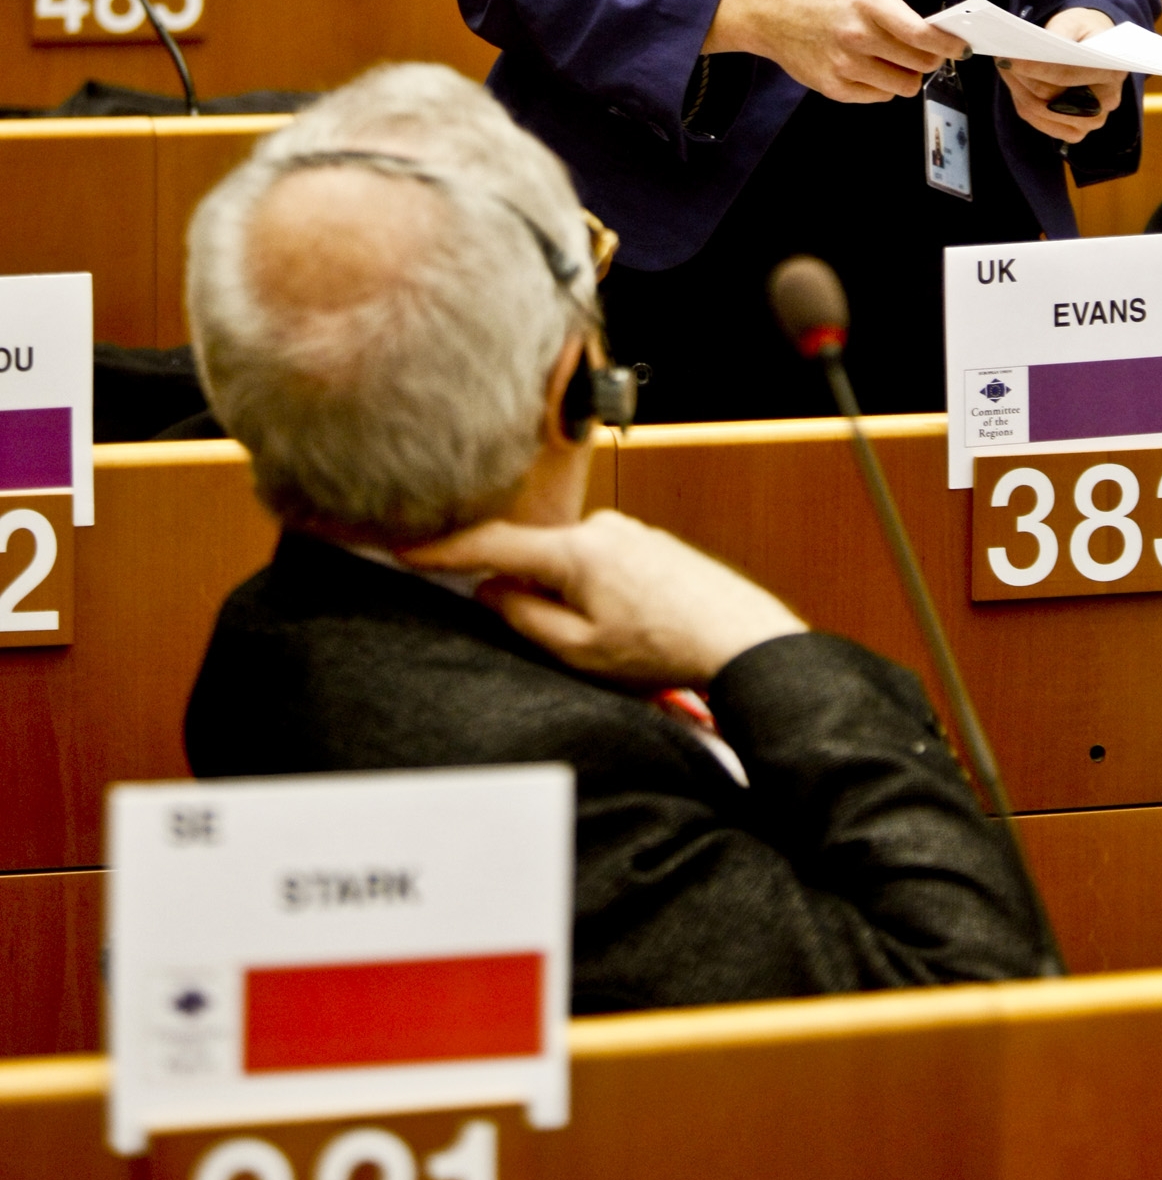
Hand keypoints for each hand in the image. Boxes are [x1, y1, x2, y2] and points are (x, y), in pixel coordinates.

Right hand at [404, 509, 806, 684]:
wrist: (742, 637)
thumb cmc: (663, 649)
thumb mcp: (579, 651)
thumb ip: (524, 618)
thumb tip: (489, 590)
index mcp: (576, 550)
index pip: (491, 544)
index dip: (443, 550)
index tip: (402, 549)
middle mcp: (601, 527)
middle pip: (534, 556)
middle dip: (524, 593)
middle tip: (545, 638)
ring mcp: (630, 532)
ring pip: (571, 564)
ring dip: (566, 597)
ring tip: (608, 643)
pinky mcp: (651, 544)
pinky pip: (602, 565)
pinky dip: (594, 592)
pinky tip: (624, 627)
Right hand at [704, 0, 965, 103]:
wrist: (772, 14)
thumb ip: (899, 12)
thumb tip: (936, 37)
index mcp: (869, 5)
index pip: (922, 36)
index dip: (949, 45)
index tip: (961, 48)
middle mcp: (858, 37)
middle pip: (919, 65)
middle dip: (930, 60)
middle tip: (924, 52)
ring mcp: (845, 66)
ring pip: (904, 86)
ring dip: (907, 75)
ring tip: (893, 60)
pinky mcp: (834, 88)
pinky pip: (879, 97)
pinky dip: (883, 85)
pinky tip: (869, 68)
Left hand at [996, 7, 1126, 145]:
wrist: (1095, 49)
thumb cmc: (1082, 33)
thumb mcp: (1073, 22)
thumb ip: (1057, 33)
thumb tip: (1034, 48)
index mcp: (1112, 71)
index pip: (1067, 75)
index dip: (1034, 67)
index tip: (1009, 58)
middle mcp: (1107, 102)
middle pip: (1051, 99)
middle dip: (1022, 79)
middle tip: (1001, 59)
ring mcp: (1092, 121)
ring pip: (1041, 112)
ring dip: (1018, 89)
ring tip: (1004, 67)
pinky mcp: (1075, 131)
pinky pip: (1040, 122)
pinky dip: (1023, 102)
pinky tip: (1015, 83)